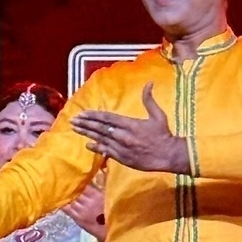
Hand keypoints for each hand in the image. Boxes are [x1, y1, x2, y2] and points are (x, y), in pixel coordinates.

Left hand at [69, 84, 189, 172]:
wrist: (168, 155)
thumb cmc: (163, 134)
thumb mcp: (158, 115)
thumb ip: (149, 100)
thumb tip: (149, 83)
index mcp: (130, 124)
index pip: (107, 118)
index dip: (93, 115)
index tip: (82, 113)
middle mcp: (123, 136)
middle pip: (100, 128)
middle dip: (85, 124)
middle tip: (73, 120)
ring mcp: (121, 148)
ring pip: (101, 139)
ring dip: (87, 134)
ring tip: (75, 129)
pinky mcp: (123, 158)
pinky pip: (106, 152)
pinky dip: (97, 148)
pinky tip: (88, 144)